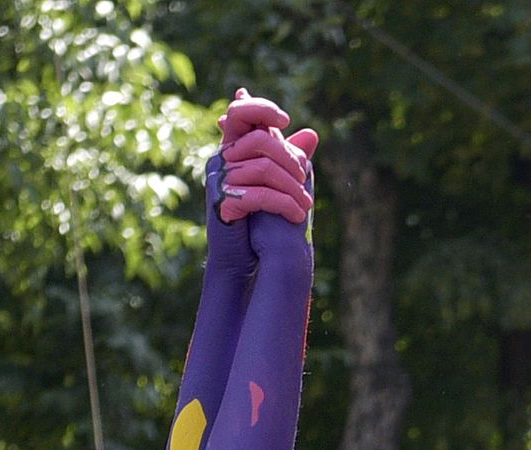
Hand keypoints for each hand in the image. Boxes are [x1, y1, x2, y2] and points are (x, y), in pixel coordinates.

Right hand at [213, 95, 315, 234]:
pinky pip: (260, 195)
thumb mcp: (279, 184)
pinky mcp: (223, 203)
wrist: (242, 261)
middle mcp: (222, 159)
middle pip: (260, 138)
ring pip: (264, 168)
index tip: (285, 121)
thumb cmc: (260, 221)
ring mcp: (219, 180)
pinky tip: (297, 216)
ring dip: (293, 188)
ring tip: (306, 205)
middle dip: (290, 159)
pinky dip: (285, 205)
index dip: (261, 108)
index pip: (239, 112)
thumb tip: (312, 134)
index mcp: (233, 149)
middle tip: (304, 180)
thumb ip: (291, 159)